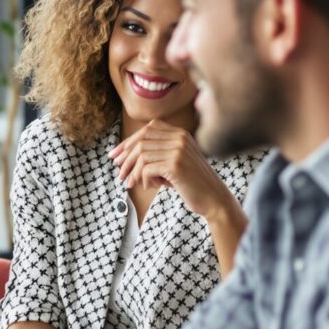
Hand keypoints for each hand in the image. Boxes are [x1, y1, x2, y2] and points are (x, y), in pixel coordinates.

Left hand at [109, 119, 236, 219]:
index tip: (115, 155)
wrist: (214, 198)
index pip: (147, 130)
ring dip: (133, 172)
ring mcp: (178, 150)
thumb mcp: (175, 162)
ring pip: (141, 156)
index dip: (128, 142)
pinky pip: (146, 169)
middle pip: (141, 141)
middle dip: (125, 158)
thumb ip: (156, 153)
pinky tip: (150, 187)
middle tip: (119, 173)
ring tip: (132, 184)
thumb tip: (122, 155)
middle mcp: (179, 138)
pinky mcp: (175, 165)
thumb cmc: (191, 183)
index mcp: (180, 134)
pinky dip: (143, 180)